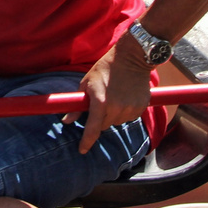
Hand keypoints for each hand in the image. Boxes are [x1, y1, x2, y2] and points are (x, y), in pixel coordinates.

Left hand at [68, 35, 152, 153]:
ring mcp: (130, 108)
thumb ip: (77, 105)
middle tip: (101, 103)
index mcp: (100, 101)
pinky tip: (125, 97)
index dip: (86, 142)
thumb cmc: (105, 68)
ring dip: (113, 115)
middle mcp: (116, 107)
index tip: (82, 150)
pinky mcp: (141, 107)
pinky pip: (129, 117)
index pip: (92, 129)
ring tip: (114, 96)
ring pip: (117, 122)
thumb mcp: (86, 83)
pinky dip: (125, 112)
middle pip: (104, 126)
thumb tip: (66, 121)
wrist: (132, 57)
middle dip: (100, 118)